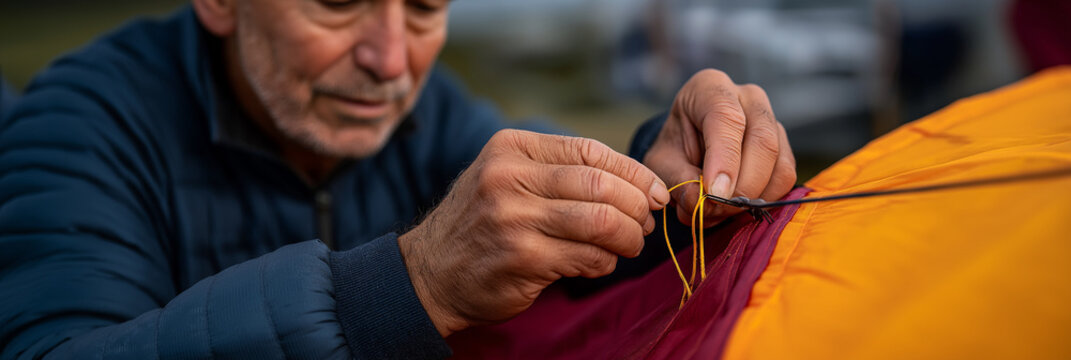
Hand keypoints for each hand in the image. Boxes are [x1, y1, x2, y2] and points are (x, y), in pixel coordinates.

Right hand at [398, 129, 670, 336]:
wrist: (430, 272)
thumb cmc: (482, 223)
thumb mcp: (508, 178)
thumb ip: (561, 172)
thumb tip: (638, 184)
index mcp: (511, 148)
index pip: (590, 150)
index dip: (632, 172)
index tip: (654, 191)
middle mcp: (509, 177)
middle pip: (601, 184)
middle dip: (637, 206)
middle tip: (646, 223)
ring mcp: (514, 218)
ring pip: (601, 221)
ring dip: (628, 236)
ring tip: (630, 244)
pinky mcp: (522, 258)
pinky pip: (588, 256)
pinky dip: (605, 262)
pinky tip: (600, 263)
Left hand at [644, 69, 796, 225]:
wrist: (688, 149)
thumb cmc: (673, 149)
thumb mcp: (662, 163)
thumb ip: (678, 180)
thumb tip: (702, 202)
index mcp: (710, 88)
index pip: (727, 118)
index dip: (724, 160)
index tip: (715, 194)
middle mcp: (748, 97)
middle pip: (762, 141)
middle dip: (741, 186)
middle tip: (717, 211)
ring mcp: (772, 121)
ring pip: (780, 164)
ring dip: (752, 198)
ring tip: (718, 211)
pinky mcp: (785, 146)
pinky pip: (785, 178)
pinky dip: (763, 199)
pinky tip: (735, 207)